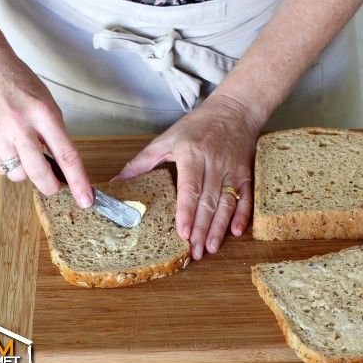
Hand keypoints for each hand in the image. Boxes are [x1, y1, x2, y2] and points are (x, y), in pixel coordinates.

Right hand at [0, 48, 92, 207]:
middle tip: (55, 184)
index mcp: (43, 114)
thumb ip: (55, 135)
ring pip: (18, 175)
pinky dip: (8, 165)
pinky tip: (9, 147)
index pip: (67, 155)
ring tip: (25, 151)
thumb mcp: (47, 105)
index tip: (86, 199)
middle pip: (39, 173)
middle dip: (51, 186)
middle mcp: (18, 126)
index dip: (78, 182)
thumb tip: (63, 169)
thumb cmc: (19, 84)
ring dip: (27, 172)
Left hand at [113, 95, 261, 259]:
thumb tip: (116, 182)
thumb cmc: (197, 125)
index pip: (190, 188)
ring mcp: (232, 170)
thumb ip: (142, 162)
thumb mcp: (166, 139)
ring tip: (210, 248)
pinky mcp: (245, 173)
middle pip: (208, 202)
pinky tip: (236, 232)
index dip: (187, 212)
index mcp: (192, 154)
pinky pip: (245, 197)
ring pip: (226, 203)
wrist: (234, 110)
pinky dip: (242, 215)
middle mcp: (214, 164)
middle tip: (194, 252)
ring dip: (219, 228)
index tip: (182, 233)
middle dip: (201, 229)